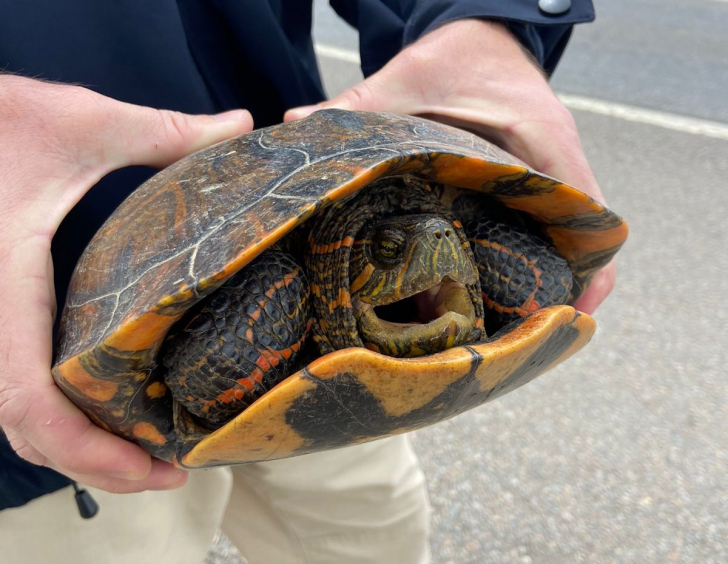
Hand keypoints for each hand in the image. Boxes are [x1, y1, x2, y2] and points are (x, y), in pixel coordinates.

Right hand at [0, 75, 252, 492]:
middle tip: (171, 469)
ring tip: (147, 450)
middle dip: (98, 465)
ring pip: (12, 420)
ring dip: (77, 447)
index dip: (93, 454)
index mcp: (3, 287)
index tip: (161, 468)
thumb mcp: (77, 120)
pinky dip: (56, 415)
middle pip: (26, 434)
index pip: (30, 405)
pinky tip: (105, 405)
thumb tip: (241, 126)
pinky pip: (10, 389)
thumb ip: (162, 132)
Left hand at [286, 19, 614, 313]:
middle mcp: (555, 163)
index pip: (586, 211)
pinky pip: (541, 227)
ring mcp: (546, 176)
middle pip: (579, 242)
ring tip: (501, 330)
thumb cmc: (456, 53)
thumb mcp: (410, 77)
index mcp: (542, 140)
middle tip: (517, 339)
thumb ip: (363, 103)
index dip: (588, 268)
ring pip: (563, 241)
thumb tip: (299, 121)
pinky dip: (528, 259)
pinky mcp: (527, 182)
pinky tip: (487, 291)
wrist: (479, 32)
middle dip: (557, 291)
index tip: (572, 313)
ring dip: (542, 281)